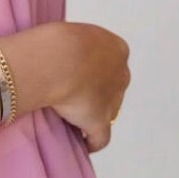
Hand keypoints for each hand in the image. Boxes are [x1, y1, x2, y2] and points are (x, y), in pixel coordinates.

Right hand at [46, 22, 130, 153]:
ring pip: (109, 111)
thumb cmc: (59, 40)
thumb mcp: (72, 33)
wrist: (57, 59)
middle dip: (98, 92)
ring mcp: (113, 100)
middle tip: (73, 94)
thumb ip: (77, 46)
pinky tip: (83, 144)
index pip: (111, 62)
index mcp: (117, 48)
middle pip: (113, 86)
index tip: (78, 74)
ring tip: (74, 117)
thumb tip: (65, 55)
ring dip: (94, 114)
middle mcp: (121, 74)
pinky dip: (93, 142)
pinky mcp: (100, 121)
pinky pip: (100, 138)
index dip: (95, 70)